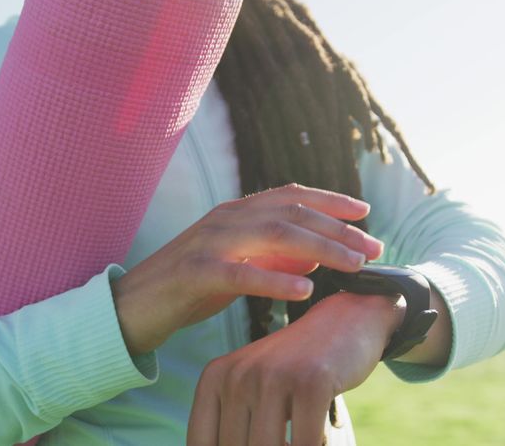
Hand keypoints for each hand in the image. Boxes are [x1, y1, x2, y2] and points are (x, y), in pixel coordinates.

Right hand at [110, 183, 384, 355]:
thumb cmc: (187, 288)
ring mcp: (209, 242)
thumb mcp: (236, 266)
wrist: (130, 308)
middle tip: (373, 247)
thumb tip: (315, 254)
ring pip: (275, 235)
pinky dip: (277, 279)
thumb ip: (271, 256)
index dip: (330, 201)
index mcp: (235, 213)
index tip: (365, 213)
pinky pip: (243, 273)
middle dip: (338, 229)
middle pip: (292, 213)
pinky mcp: (196, 272)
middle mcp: (225, 219)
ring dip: (321, 248)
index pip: (290, 196)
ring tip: (353, 265)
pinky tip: (305, 288)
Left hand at [186, 291, 404, 445]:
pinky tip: (319, 437)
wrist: (346, 321)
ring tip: (295, 441)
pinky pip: (304, 444)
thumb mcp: (252, 390)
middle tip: (282, 441)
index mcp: (216, 377)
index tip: (251, 444)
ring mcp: (274, 376)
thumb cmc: (296, 370)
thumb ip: (233, 427)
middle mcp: (238, 375)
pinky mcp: (312, 382)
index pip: (202, 443)